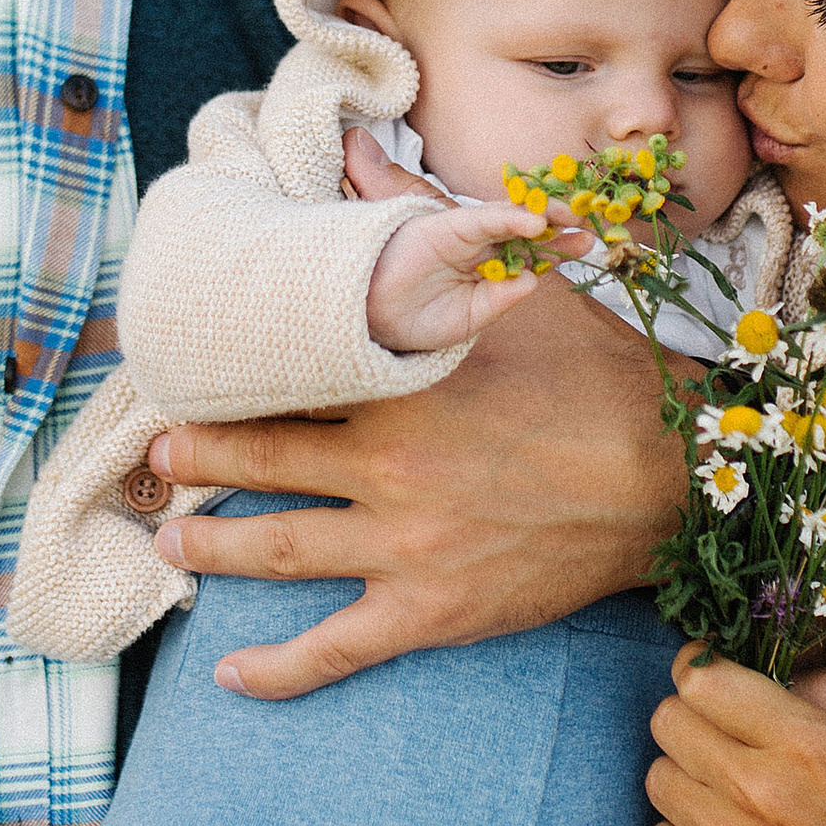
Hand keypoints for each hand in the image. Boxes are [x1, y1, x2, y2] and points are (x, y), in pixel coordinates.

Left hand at [148, 269, 681, 698]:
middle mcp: (390, 467)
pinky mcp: (432, 610)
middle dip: (198, 455)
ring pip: (279, 548)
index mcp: (402, 385)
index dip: (231, 374)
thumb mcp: (511, 287)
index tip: (186, 368)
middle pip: (263, 458)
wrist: (671, 479)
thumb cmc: (597, 375)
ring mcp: (406, 546)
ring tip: (168, 538)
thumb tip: (350, 150)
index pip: (289, 377)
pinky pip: (337, 648)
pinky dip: (280, 668)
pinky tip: (229, 675)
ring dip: (212, 545)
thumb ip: (419, 219)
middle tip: (154, 453)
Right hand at [365, 196, 584, 353]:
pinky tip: (534, 222)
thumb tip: (534, 280)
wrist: (374, 321)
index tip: (590, 243)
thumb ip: (501, 299)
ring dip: (544, 215)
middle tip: (595, 219)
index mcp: (490, 269)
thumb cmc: (419, 321)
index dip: (560, 246)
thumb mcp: (470, 318)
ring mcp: (466, 234)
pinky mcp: (447, 225)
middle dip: (560, 224)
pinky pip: (483, 219)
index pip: (533, 252)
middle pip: (528, 229)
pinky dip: (508, 218)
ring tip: (575, 214)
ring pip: (511, 218)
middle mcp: (482, 246)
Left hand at [647, 649, 825, 825]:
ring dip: (682, 781)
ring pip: (654, 785)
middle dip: (692, 725)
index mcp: (803, 749)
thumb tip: (775, 671)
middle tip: (732, 739)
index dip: (709, 676)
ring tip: (734, 795)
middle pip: (666, 726)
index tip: (728, 685)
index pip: (699, 678)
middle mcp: (756, 800)